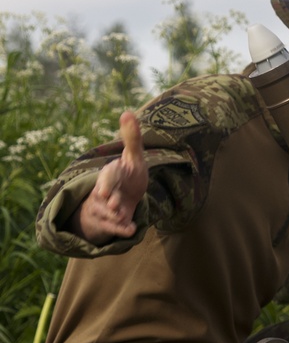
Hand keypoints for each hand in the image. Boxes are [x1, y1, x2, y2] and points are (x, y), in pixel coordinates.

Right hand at [71, 111, 148, 243]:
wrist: (124, 197)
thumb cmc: (129, 175)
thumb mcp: (134, 157)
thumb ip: (132, 138)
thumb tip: (127, 112)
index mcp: (110, 174)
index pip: (107, 177)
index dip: (107, 183)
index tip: (103, 190)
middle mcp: (105, 192)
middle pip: (102, 197)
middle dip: (108, 200)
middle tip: (113, 204)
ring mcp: (107, 208)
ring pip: (107, 213)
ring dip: (115, 217)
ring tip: (124, 219)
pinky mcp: (113, 222)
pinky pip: (116, 227)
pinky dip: (123, 229)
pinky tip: (132, 230)